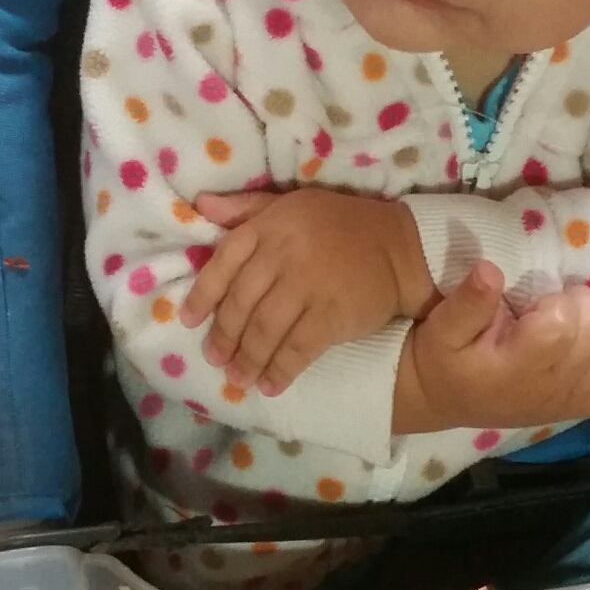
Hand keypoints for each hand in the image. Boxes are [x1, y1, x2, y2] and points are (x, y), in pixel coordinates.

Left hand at [180, 186, 436, 393]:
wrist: (400, 246)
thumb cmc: (339, 225)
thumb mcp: (291, 204)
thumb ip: (246, 207)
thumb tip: (201, 206)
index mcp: (270, 226)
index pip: (224, 261)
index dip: (204, 295)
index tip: (189, 321)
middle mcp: (284, 254)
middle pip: (242, 303)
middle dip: (225, 336)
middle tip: (215, 359)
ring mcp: (309, 286)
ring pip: (265, 330)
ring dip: (248, 359)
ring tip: (237, 378)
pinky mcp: (333, 315)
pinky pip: (298, 348)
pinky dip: (281, 370)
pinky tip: (271, 385)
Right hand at [392, 265, 589, 434]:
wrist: (445, 400)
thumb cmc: (445, 361)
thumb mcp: (441, 328)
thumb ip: (468, 302)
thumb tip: (491, 270)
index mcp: (518, 367)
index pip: (563, 324)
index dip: (556, 301)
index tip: (534, 301)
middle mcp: (553, 387)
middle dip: (580, 305)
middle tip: (550, 306)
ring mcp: (574, 399)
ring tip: (571, 324)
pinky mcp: (585, 406)